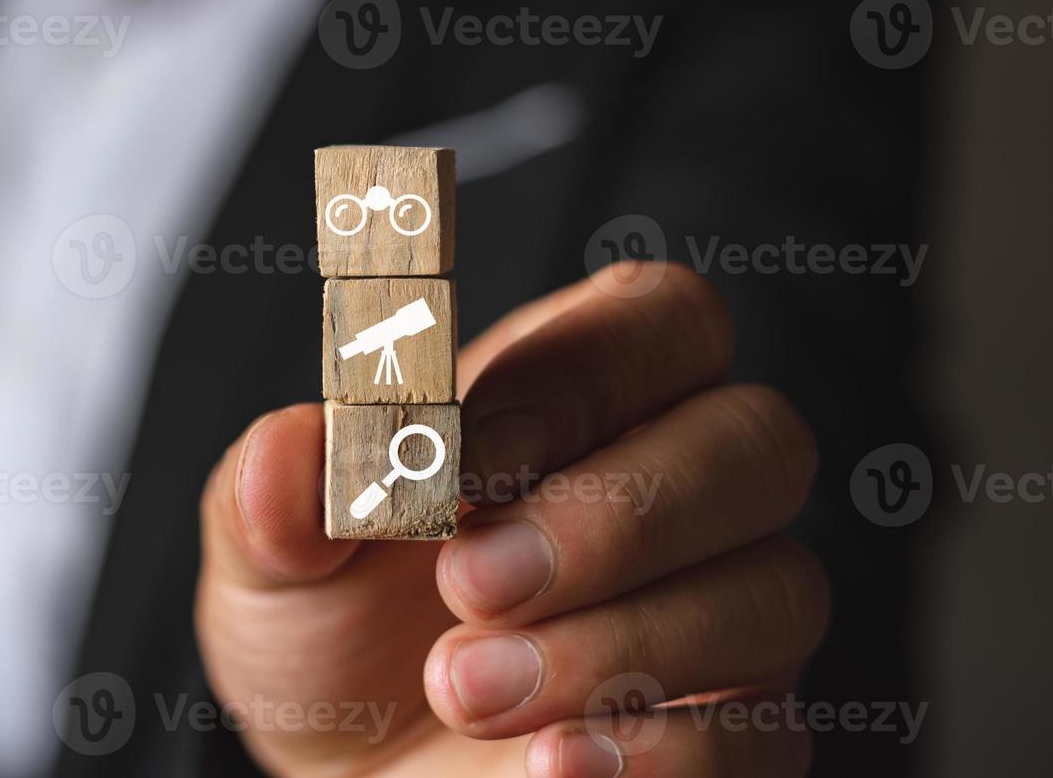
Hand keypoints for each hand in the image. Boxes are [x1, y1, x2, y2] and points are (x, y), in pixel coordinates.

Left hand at [196, 262, 828, 776]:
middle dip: (617, 514)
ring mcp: (727, 613)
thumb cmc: (338, 630)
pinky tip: (550, 767)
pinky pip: (769, 736)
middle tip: (471, 583)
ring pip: (777, 589)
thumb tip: (287, 454)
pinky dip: (664, 755)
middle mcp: (682, 488)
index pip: (659, 320)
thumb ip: (274, 496)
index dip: (578, 378)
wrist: (357, 777)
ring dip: (618, 644)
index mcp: (583, 393)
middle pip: (756, 441)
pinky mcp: (735, 735)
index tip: (459, 465)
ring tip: (465, 687)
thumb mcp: (276, 560)